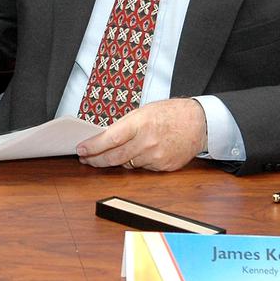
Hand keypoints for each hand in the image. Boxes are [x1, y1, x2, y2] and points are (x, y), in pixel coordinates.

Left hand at [75, 98, 206, 171]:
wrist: (198, 123)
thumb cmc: (170, 113)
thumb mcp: (144, 112)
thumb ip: (125, 126)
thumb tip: (105, 138)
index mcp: (140, 123)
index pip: (109, 139)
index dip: (93, 147)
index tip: (81, 149)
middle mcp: (147, 141)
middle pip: (114, 157)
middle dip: (96, 160)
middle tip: (86, 159)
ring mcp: (156, 156)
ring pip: (127, 164)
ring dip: (115, 161)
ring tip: (106, 157)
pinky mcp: (163, 167)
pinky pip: (142, 168)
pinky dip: (135, 163)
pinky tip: (135, 155)